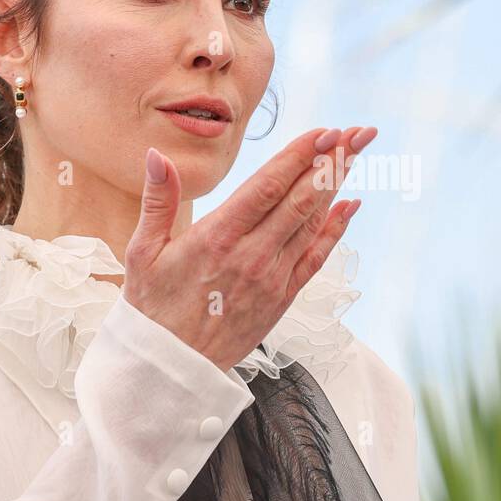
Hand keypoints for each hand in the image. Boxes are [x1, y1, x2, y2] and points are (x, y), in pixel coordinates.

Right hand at [121, 125, 376, 373]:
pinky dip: (335, 230)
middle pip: (300, 199)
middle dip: (331, 162)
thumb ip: (157, 200)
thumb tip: (157, 155)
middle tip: (358, 132)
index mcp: (217, 237)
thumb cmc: (152, 308)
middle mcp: (251, 255)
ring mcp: (272, 278)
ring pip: (312, 223)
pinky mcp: (282, 298)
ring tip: (356, 154)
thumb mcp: (142, 251)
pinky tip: (350, 205)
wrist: (170, 369)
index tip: (326, 131)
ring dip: (336, 186)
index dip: (301, 156)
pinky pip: (316, 258)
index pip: (268, 186)